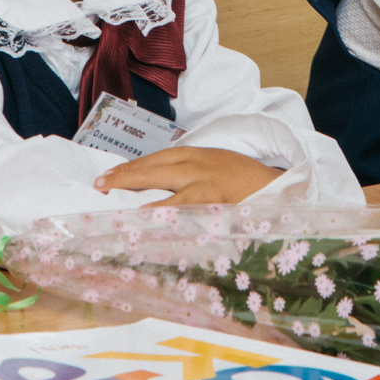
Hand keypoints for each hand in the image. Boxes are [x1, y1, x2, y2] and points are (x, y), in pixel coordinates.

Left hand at [96, 147, 283, 206]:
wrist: (279, 186)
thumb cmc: (243, 180)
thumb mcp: (213, 168)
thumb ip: (186, 175)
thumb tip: (153, 190)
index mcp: (195, 155)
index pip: (154, 159)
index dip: (129, 169)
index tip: (107, 178)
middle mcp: (196, 166)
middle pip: (152, 170)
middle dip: (124, 179)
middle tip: (99, 188)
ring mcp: (204, 185)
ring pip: (163, 191)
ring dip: (137, 200)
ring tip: (114, 208)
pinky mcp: (214, 203)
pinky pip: (183, 211)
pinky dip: (163, 218)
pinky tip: (147, 225)